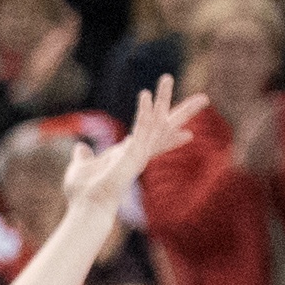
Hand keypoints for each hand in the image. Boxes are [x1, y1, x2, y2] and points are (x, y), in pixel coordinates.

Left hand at [76, 78, 191, 228]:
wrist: (86, 206)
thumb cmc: (84, 192)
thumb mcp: (82, 168)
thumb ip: (85, 156)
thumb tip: (80, 148)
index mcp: (131, 154)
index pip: (155, 138)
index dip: (172, 133)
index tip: (190, 132)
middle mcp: (140, 152)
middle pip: (166, 127)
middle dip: (183, 112)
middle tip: (204, 97)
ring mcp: (138, 151)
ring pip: (156, 121)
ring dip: (163, 99)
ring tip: (168, 77)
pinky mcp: (132, 152)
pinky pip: (141, 127)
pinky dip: (143, 111)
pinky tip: (145, 95)